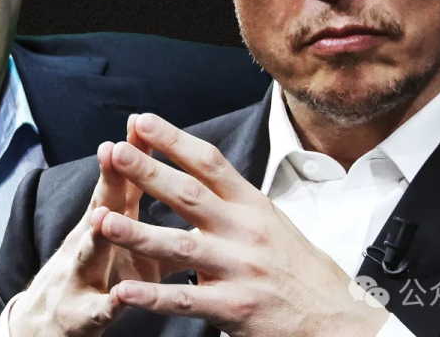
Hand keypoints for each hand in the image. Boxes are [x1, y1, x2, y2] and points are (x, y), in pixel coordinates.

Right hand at [9, 116, 164, 336]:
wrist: (48, 324)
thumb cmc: (100, 275)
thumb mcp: (127, 244)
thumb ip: (152, 218)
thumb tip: (188, 189)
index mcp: (109, 224)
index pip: (121, 182)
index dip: (130, 154)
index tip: (140, 121)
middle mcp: (90, 242)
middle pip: (100, 206)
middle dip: (108, 179)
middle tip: (113, 148)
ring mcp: (81, 277)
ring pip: (88, 253)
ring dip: (95, 236)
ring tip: (102, 219)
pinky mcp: (81, 315)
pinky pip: (98, 310)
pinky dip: (108, 304)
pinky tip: (118, 299)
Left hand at [97, 113, 388, 336]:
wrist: (337, 317)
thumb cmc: (299, 269)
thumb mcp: (272, 221)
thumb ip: (233, 199)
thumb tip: (196, 168)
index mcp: (251, 204)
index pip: (208, 161)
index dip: (172, 139)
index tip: (139, 121)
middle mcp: (245, 230)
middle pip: (189, 194)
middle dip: (148, 172)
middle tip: (114, 152)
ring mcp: (239, 268)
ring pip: (180, 245)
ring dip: (137, 232)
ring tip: (102, 220)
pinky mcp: (234, 308)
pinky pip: (186, 300)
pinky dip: (152, 298)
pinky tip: (125, 292)